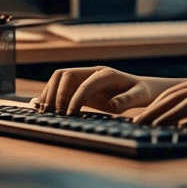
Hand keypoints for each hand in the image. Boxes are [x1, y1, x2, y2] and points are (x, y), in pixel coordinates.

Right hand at [38, 66, 159, 114]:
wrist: (139, 89)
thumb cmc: (140, 92)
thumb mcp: (139, 96)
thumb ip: (127, 100)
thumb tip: (114, 105)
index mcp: (106, 74)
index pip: (84, 83)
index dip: (74, 98)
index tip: (69, 115)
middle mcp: (92, 72)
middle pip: (65, 75)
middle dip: (56, 94)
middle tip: (52, 113)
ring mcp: (85, 78)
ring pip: (59, 79)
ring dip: (50, 94)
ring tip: (46, 112)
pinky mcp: (80, 87)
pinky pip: (61, 87)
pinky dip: (52, 96)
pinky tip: (48, 110)